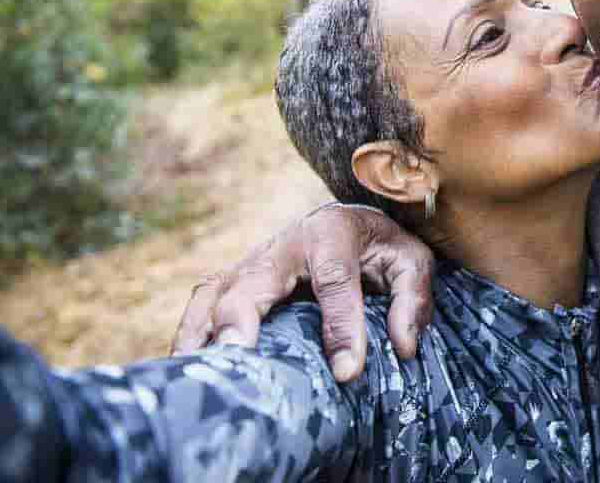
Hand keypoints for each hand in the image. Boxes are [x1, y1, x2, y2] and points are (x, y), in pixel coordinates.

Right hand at [170, 203, 433, 381]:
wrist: (350, 223)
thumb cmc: (381, 248)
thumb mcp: (411, 261)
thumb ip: (412, 298)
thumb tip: (404, 346)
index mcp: (332, 232)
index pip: (334, 280)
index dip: (341, 326)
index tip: (347, 372)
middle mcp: (283, 243)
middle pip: (253, 282)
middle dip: (242, 320)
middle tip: (240, 358)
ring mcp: (250, 262)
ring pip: (214, 294)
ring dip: (202, 333)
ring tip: (199, 375)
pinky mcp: (232, 280)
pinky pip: (201, 306)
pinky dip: (190, 337)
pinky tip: (187, 374)